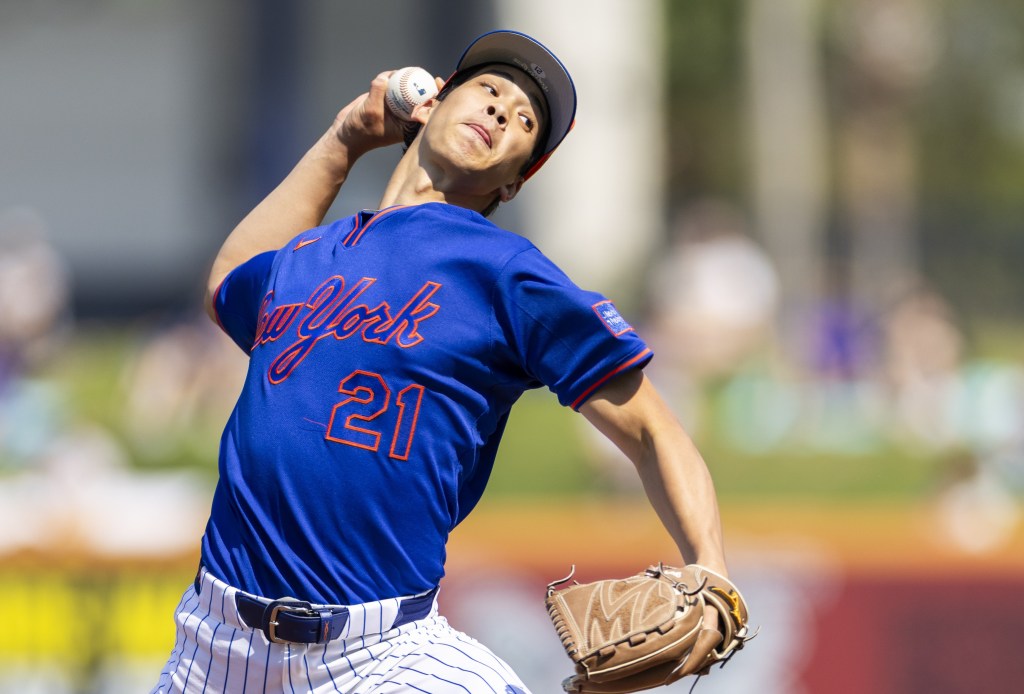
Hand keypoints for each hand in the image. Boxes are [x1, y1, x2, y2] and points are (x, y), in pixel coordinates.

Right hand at [327, 70, 442, 160]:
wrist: (345, 134)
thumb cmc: (360, 130)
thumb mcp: (371, 111)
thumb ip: (379, 92)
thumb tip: (387, 76)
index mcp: (409, 126)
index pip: (429, 110)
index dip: (437, 97)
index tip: (437, 83)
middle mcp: (405, 117)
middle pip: (421, 99)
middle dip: (426, 85)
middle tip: (427, 75)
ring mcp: (396, 109)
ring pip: (407, 91)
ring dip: (407, 80)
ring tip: (404, 72)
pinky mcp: (385, 101)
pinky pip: (393, 86)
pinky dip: (392, 79)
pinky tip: (389, 76)